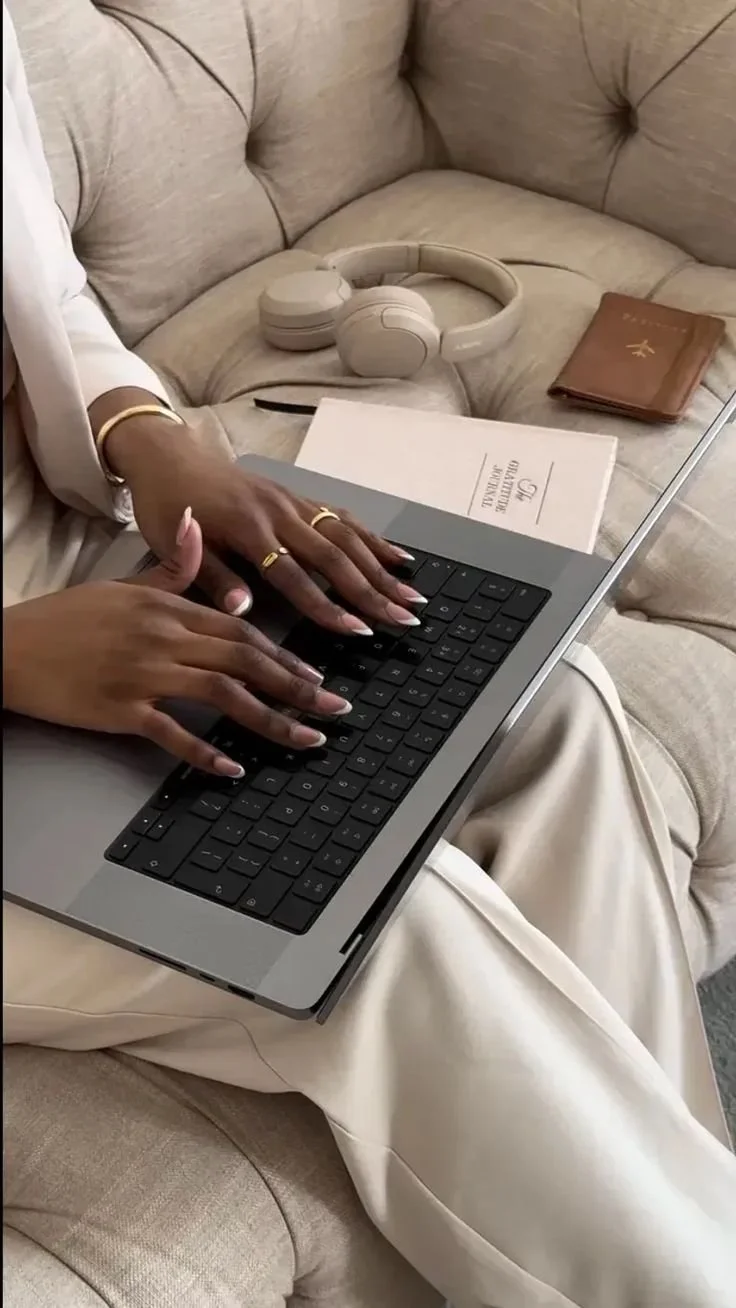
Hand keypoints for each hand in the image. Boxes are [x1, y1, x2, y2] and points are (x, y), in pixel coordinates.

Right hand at [2, 511, 353, 774]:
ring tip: (307, 740)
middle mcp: (163, 637)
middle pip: (246, 662)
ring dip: (273, 720)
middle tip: (335, 710)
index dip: (286, 656)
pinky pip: (173, 733)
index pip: (244, 632)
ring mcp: (143, 673)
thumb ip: (172, 567)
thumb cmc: (66, 619)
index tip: (317, 677)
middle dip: (298, 687)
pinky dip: (206, 752)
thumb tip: (198, 529)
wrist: (10, 646)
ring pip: (224, 696)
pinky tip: (234, 768)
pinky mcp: (120, 709)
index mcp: (168, 607)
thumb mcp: (123, 585)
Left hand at [106, 419, 425, 627]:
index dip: (327, 606)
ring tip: (412, 597)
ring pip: (348, 537)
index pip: (295, 576)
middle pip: (335, 557)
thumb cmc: (167, 505)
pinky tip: (398, 558)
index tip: (357, 630)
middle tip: (403, 620)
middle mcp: (278, 513)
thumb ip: (212, 577)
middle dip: (374, 591)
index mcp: (247, 528)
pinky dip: (373, 539)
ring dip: (384, 569)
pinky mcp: (298, 496)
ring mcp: (292, 502)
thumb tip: (244, 610)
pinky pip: (343, 518)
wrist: (167, 455)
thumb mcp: (173, 546)